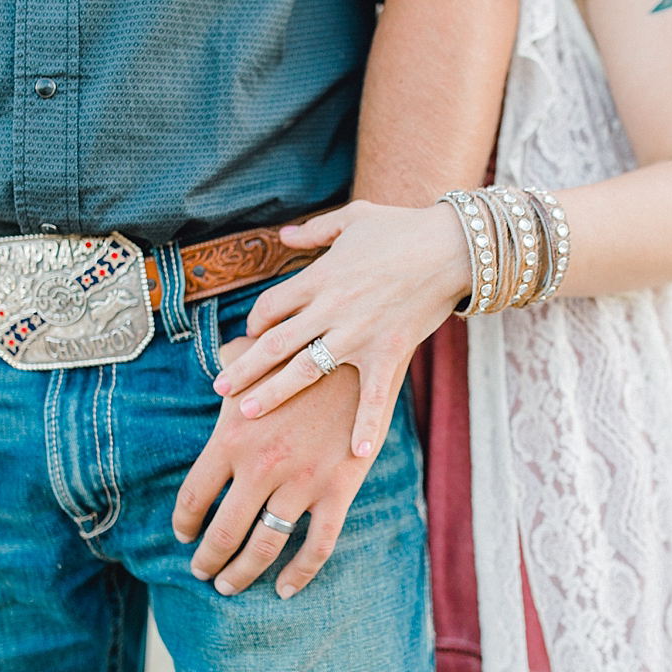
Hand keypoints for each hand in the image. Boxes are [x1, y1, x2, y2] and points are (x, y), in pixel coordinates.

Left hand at [173, 335, 402, 598]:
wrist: (361, 354)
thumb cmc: (302, 354)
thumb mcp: (256, 355)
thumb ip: (231, 366)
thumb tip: (221, 363)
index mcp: (232, 437)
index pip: (194, 496)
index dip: (184, 524)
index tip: (182, 536)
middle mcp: (261, 466)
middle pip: (223, 532)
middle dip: (207, 559)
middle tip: (201, 571)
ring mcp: (301, 482)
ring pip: (264, 546)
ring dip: (241, 574)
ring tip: (229, 585)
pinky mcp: (338, 490)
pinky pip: (317, 546)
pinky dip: (299, 574)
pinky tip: (284, 589)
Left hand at [211, 199, 469, 456]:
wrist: (451, 246)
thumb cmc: (404, 227)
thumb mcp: (354, 218)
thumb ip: (315, 230)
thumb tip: (284, 235)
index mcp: (319, 277)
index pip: (272, 305)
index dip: (256, 321)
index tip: (251, 335)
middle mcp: (331, 309)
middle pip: (275, 343)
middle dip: (244, 366)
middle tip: (219, 389)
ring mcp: (358, 334)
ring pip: (305, 369)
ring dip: (273, 392)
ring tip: (246, 412)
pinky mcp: (388, 352)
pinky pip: (373, 396)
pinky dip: (366, 425)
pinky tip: (357, 453)